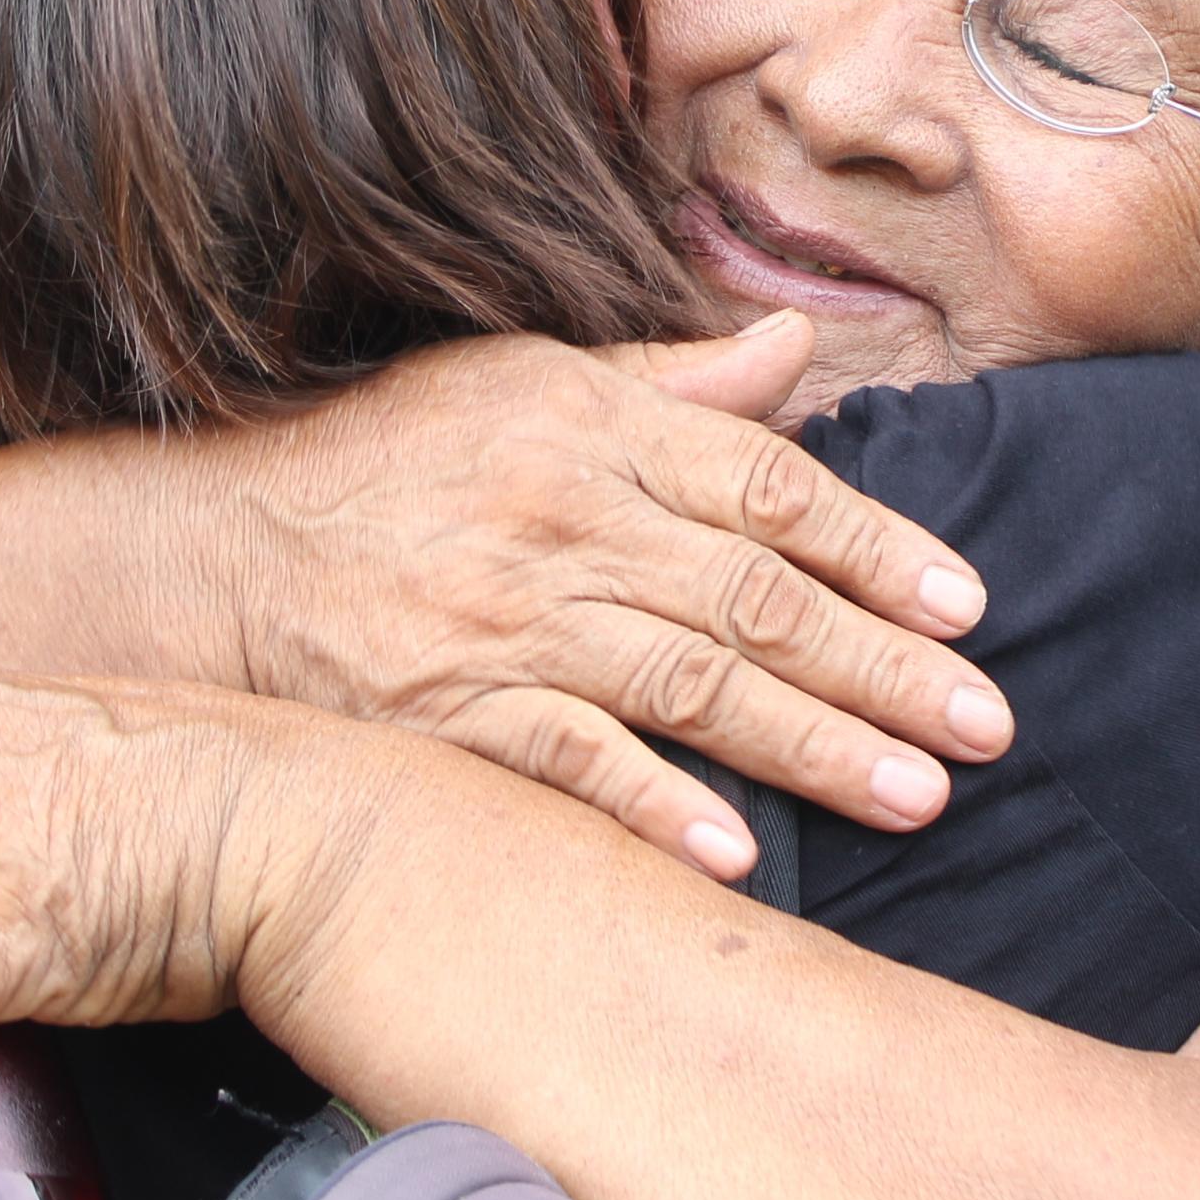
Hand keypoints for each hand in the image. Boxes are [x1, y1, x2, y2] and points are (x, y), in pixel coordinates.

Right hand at [206, 313, 1010, 874]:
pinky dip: (658, 808)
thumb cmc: (386, 458)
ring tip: (916, 792)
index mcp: (593, 428)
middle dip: (884, 666)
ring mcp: (505, 623)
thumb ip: (668, 379)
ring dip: (813, 746)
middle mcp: (563, 520)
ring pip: (691, 687)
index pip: (770, 486)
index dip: (877, 547)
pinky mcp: (449, 716)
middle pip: (755, 598)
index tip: (964, 605)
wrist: (214, 548)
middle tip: (985, 723)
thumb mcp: (522, 379)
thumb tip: (790, 346)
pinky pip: (572, 765)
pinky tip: (740, 854)